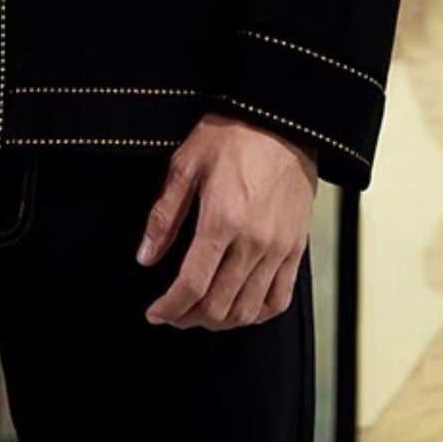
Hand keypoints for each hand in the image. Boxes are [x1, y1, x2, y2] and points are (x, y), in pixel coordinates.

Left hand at [135, 112, 317, 330]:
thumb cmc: (233, 134)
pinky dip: (257, 314)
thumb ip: (164, 215)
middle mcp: (253, 242)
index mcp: (222, 220)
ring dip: (220, 322)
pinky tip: (240, 311)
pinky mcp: (296, 247)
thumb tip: (145, 255)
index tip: (155, 313)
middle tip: (173, 314)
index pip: (192, 284)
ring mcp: (278, 248)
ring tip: (201, 314)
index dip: (169, 307)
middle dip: (189, 318)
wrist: (281, 119)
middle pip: (218, 305)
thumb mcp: (186, 164)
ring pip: (248, 309)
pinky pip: (279, 299)